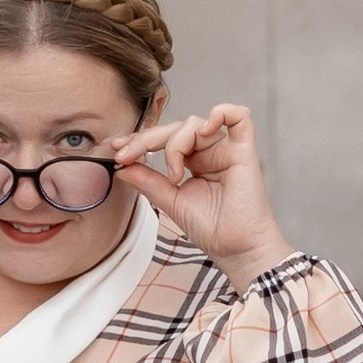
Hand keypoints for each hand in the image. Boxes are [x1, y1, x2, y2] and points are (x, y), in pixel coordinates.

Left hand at [112, 104, 292, 293]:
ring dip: (175, 143)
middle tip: (127, 154)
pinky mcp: (244, 150)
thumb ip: (148, 181)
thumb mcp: (170, 201)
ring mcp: (226, 149)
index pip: (164, 140)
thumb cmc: (212, 229)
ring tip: (174, 175)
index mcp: (193, 162)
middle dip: (146, 139)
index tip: (118, 151)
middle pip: (176, 128)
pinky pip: (239, 116)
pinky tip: (204, 130)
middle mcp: (209, 152)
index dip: (140, 141)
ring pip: (195, 123)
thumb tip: (121, 166)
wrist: (235, 249)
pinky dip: (221, 113)